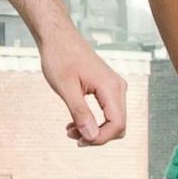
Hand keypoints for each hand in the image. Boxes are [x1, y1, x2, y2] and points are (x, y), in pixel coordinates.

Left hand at [37, 26, 127, 144]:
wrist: (58, 37)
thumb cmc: (60, 57)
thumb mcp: (66, 88)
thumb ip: (80, 113)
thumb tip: (92, 137)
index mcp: (111, 87)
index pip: (117, 124)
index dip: (100, 139)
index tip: (79, 141)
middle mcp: (118, 87)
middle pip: (118, 125)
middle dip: (97, 136)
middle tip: (72, 136)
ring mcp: (114, 87)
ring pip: (113, 120)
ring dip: (93, 130)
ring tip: (70, 130)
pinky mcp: (107, 88)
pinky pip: (107, 112)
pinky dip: (92, 121)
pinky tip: (74, 122)